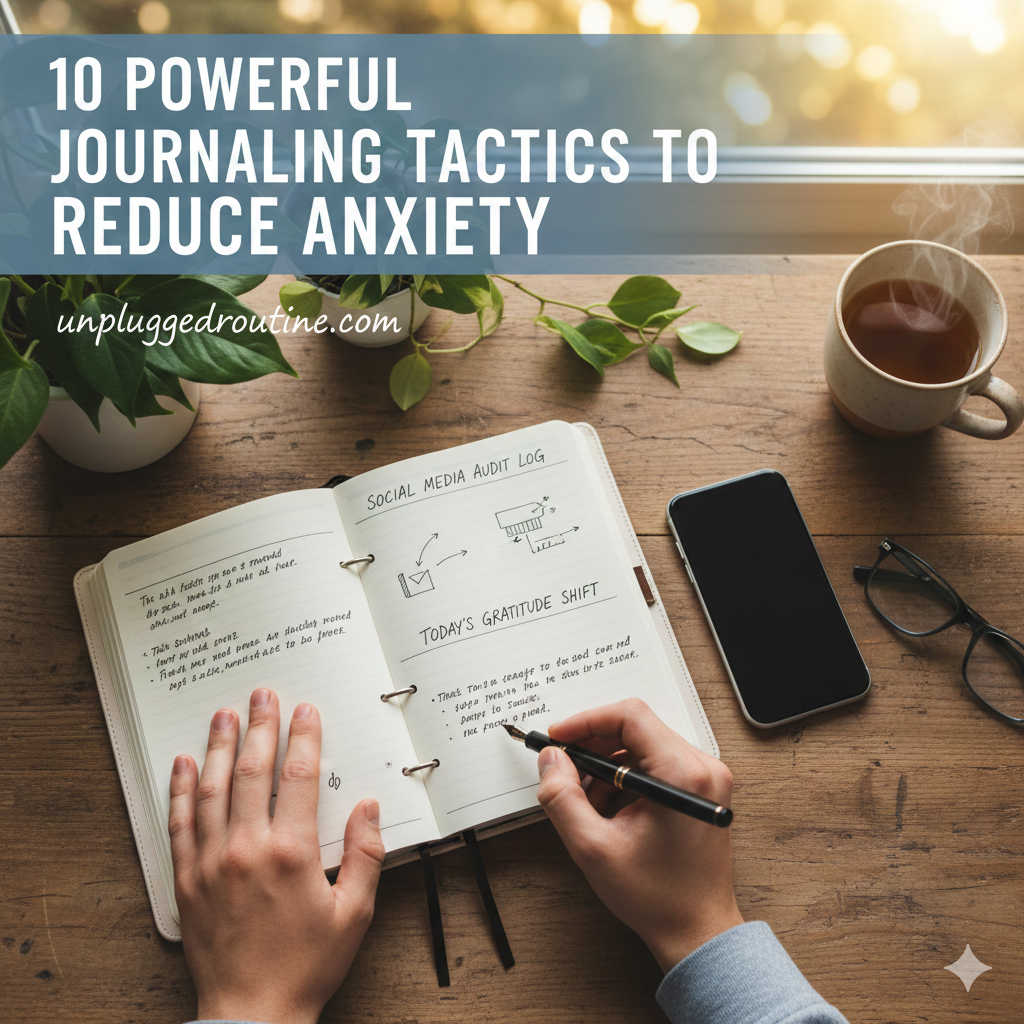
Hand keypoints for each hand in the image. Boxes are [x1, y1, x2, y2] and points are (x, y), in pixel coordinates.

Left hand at [168, 688, 384, 1023]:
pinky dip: (181, 790)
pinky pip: (181, 823)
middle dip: (261, 727)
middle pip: (253, 772)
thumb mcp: (353, 914)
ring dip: (220, 747)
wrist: (251, 1013)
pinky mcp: (187, 880)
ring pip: (213, 789)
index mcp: (290, 854)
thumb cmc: (305, 966)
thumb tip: (368, 809)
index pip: (296, 778)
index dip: (303, 738)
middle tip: (262, 696)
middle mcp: (246, 850)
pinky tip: (183, 764)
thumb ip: (365, 856)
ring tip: (224, 715)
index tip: (305, 711)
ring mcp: (211, 863)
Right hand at [536, 698, 742, 971]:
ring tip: (587, 802)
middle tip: (563, 769)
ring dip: (607, 766)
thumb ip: (563, 798)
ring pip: (642, 746)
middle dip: (593, 747)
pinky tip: (609, 809)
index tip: (559, 738)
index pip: (630, 716)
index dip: (587, 721)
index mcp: (682, 773)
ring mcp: (705, 778)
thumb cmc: (657, 896)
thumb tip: (550, 760)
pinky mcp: (701, 789)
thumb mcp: (594, 848)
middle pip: (636, 729)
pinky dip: (625, 778)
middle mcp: (702, 768)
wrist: (698, 931)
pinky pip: (655, 764)